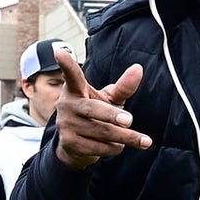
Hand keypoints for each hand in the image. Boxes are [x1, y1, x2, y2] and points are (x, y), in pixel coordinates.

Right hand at [52, 48, 151, 169]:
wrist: (77, 146)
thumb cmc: (97, 114)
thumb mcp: (109, 99)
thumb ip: (123, 86)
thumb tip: (139, 68)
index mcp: (76, 89)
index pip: (72, 75)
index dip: (66, 64)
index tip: (59, 51)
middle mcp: (67, 105)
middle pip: (94, 109)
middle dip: (113, 115)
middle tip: (130, 121)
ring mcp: (66, 124)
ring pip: (101, 131)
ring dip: (125, 137)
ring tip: (141, 140)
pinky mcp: (69, 143)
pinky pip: (98, 147)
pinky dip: (114, 148)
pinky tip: (119, 146)